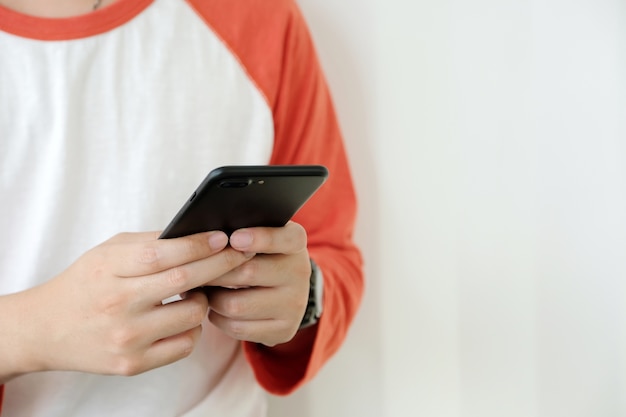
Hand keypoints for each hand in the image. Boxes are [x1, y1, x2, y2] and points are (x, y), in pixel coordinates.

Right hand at [0, 230, 253, 379]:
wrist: (46, 330)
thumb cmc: (85, 284)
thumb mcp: (107, 253)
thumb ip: (149, 243)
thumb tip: (198, 234)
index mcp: (110, 270)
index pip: (164, 253)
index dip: (199, 244)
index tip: (224, 237)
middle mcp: (118, 304)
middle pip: (184, 280)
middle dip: (221, 264)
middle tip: (242, 254)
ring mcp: (127, 337)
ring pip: (192, 315)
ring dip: (205, 299)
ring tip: (200, 290)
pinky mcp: (133, 363)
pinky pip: (184, 344)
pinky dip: (193, 328)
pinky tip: (185, 317)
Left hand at [203, 221, 310, 346]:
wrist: (282, 294)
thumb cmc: (258, 256)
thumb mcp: (258, 238)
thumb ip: (239, 233)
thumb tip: (204, 240)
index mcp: (295, 243)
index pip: (285, 238)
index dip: (261, 238)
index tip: (234, 238)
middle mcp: (300, 272)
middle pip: (248, 272)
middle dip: (214, 272)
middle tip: (192, 270)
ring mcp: (295, 303)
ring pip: (237, 305)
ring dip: (212, 299)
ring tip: (202, 290)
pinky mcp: (285, 329)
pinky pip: (238, 327)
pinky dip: (218, 318)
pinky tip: (214, 308)